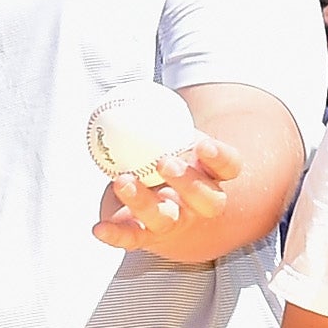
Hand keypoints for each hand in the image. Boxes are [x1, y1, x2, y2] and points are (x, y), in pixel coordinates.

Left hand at [93, 131, 247, 251]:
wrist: (157, 198)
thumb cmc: (165, 154)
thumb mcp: (169, 134)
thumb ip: (160, 116)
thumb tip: (133, 88)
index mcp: (212, 174)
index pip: (229, 167)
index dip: (220, 158)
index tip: (203, 143)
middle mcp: (199, 204)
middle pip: (207, 200)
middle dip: (189, 183)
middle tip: (166, 163)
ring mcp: (174, 222)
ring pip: (166, 219)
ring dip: (144, 202)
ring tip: (123, 180)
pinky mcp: (146, 236)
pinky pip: (132, 238)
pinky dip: (116, 235)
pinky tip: (98, 228)